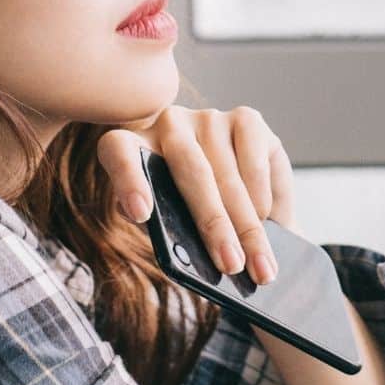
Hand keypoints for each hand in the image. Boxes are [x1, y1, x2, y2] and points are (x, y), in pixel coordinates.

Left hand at [97, 105, 296, 284]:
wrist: (239, 201)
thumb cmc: (195, 217)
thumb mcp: (172, 225)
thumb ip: (167, 227)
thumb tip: (177, 242)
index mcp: (133, 146)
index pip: (118, 151)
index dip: (128, 180)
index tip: (141, 214)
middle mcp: (168, 124)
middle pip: (190, 172)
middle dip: (215, 225)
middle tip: (230, 265)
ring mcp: (208, 118)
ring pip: (228, 176)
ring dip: (248, 226)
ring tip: (260, 265)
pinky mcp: (246, 119)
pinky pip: (254, 163)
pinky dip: (261, 198)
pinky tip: (266, 221)